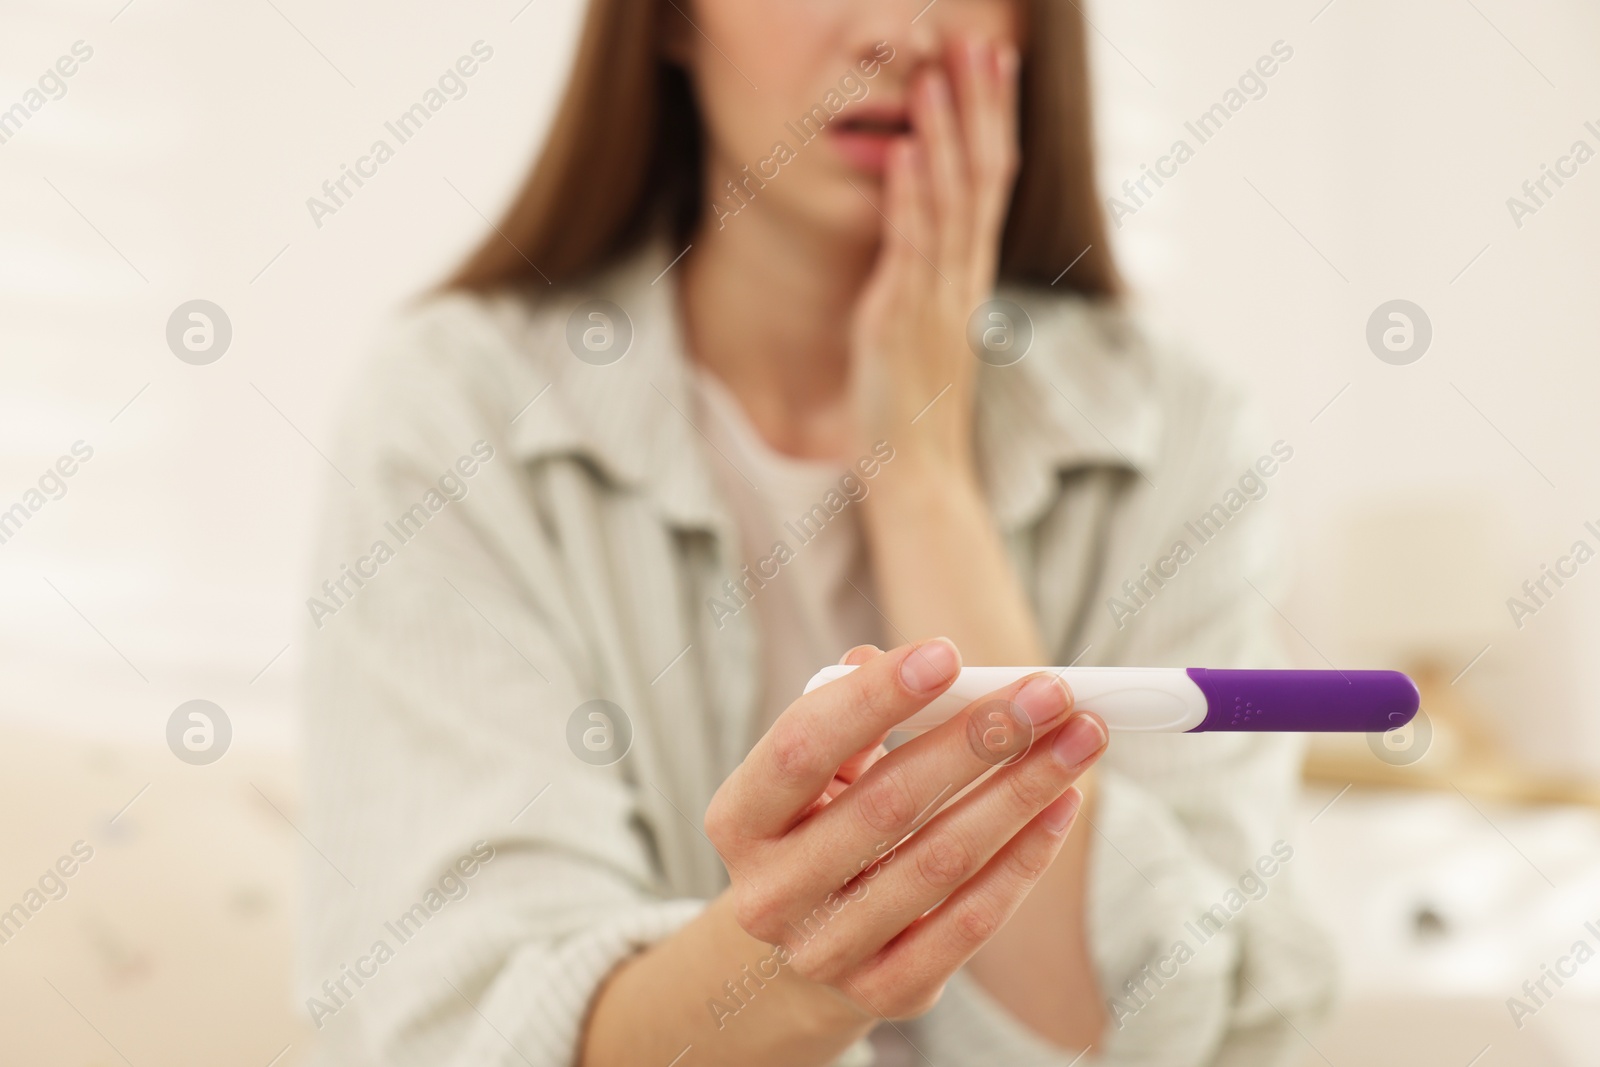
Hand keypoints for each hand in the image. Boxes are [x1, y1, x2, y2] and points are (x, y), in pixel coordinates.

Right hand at [703, 639, 1106, 1021]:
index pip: (802, 747)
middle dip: (980, 739)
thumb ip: (844, 715)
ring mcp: (827, 950)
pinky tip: (1063, 807)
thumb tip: (879, 658)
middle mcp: (771, 892)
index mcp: (739, 820)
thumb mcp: (815, 772)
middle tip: (1050, 693)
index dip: (874, 699)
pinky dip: (1024, 859)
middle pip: (886, 804)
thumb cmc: (821, 827)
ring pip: (941, 861)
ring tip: (1078, 740)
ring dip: (1022, 792)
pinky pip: (969, 921)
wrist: (808, 944)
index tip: (948, 653)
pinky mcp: (886, 990)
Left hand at [849, 37, 1020, 481]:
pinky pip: (913, 245)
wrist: (919, 473)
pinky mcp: (902, 317)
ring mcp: (936, 297)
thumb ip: (927, 285)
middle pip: (983, 179)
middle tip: (980, 47)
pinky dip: (912, 194)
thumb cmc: (917, 409)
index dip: (994, 125)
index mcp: (969, 281)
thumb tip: (921, 243)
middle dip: (980, 110)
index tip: (996, 71)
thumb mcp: (927, 334)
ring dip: (945, 133)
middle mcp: (962, 280)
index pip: (991, 187)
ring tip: (939, 74)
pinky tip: (909, 151)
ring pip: (952, 201)